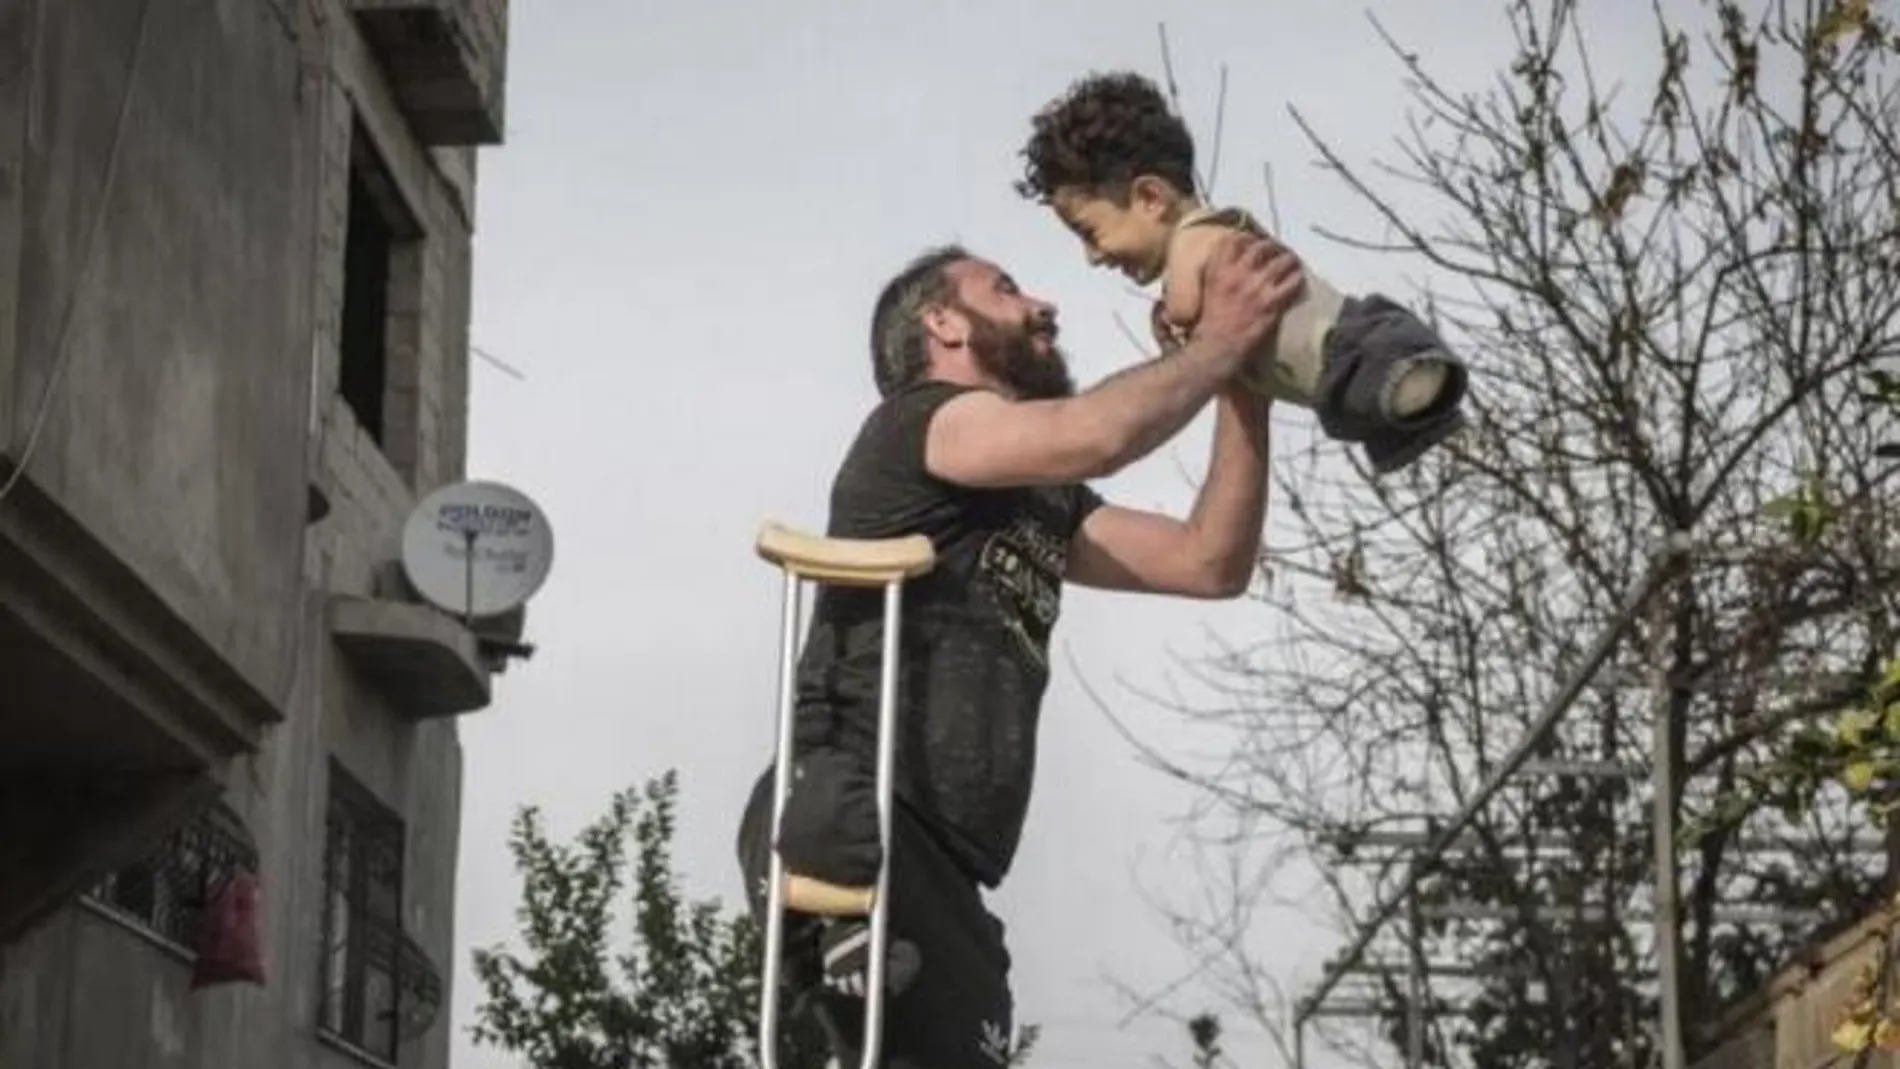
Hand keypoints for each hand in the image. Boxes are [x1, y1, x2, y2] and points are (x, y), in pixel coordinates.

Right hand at [1193, 232, 1303, 368]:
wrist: (1218, 346)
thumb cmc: (1210, 319)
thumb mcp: (1206, 287)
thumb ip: (1215, 269)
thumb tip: (1224, 255)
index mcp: (1219, 270)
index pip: (1234, 240)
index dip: (1247, 237)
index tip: (1253, 241)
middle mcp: (1238, 274)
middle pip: (1261, 246)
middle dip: (1272, 246)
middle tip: (1277, 250)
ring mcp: (1257, 288)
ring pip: (1282, 261)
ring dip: (1289, 259)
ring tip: (1293, 262)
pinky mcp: (1271, 303)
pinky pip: (1292, 284)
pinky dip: (1297, 279)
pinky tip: (1298, 280)